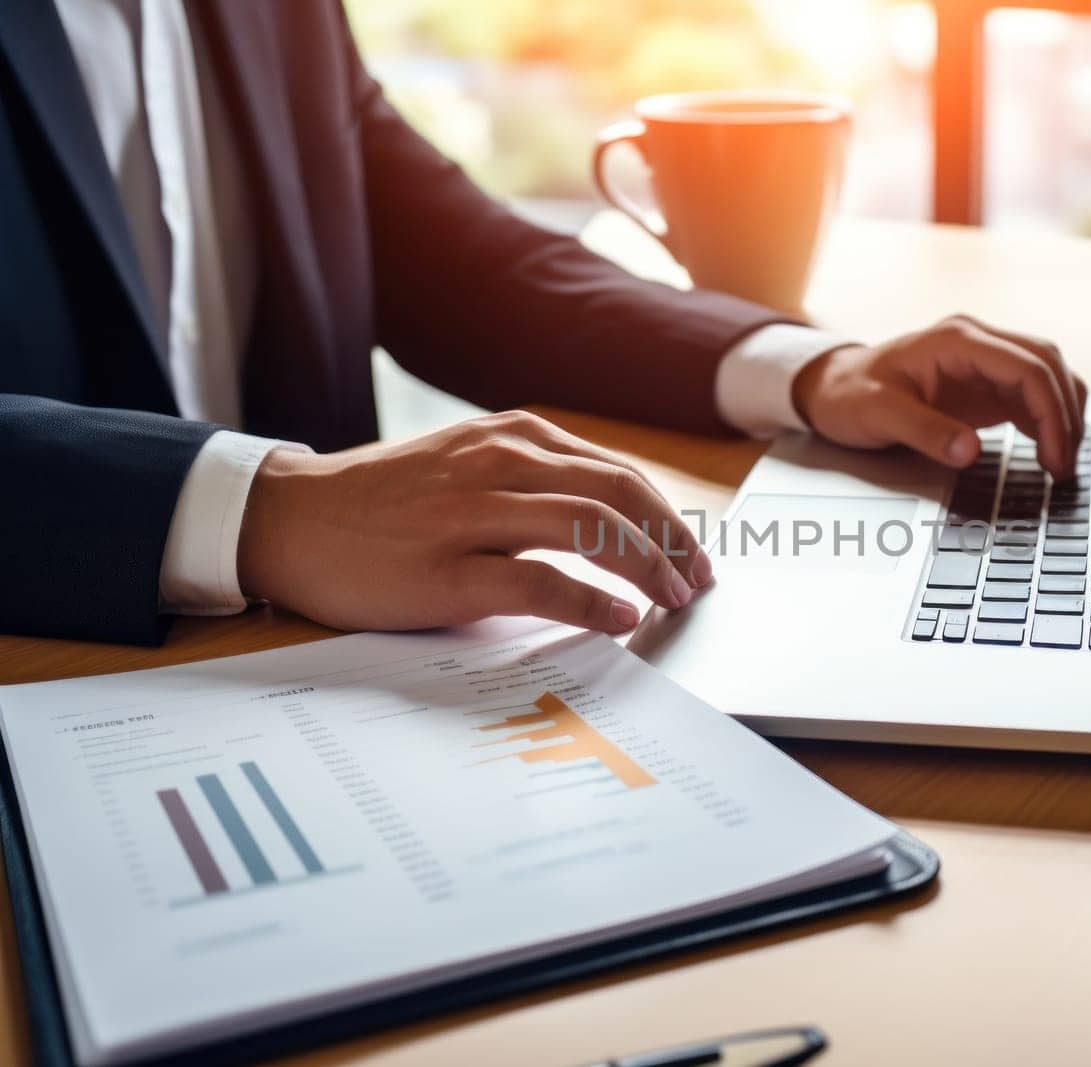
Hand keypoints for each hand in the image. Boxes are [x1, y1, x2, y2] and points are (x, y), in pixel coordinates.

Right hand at [237, 410, 710, 634]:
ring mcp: (474, 512)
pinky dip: (593, 600)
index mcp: (513, 437)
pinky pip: (543, 580)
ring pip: (592, 528)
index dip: (667, 516)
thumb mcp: (467, 468)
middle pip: (620, 494)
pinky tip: (621, 618)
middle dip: (672, 541)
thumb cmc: (383, 504)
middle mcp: (501, 462)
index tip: (692, 552)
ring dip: (647, 567)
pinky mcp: (450, 567)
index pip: (618, 472)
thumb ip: (533, 484)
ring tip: (672, 599)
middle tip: (698, 580)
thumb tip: (610, 526)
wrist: (290, 519)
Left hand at [790, 314, 1088, 478]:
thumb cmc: (849, 395)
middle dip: (1065, 414)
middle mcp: (977, 342)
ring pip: (1047, 376)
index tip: (1055, 455)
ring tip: (1061, 463)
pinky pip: (1031, 393)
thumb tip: (969, 453)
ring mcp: (983, 360)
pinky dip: (1048, 419)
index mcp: (956, 340)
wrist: (831, 387)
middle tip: (1063, 466)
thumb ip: (924, 432)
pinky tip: (1048, 451)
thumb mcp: (877, 415)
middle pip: (1046, 364)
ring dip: (1062, 415)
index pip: (1026, 366)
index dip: (1051, 411)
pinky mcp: (985, 382)